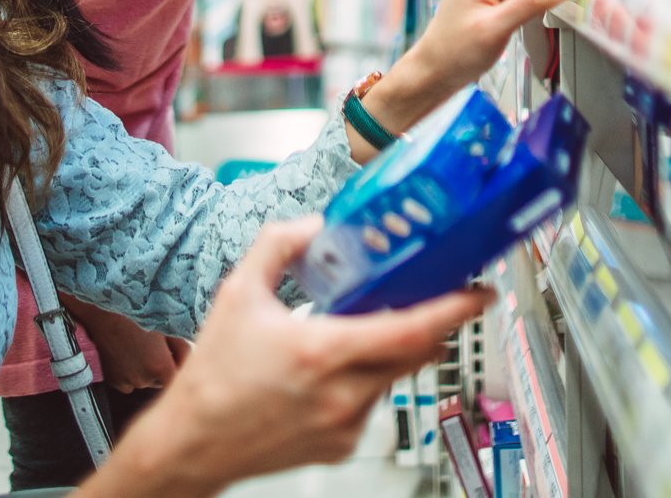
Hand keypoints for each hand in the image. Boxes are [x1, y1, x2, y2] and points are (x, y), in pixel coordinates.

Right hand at [70, 300, 180, 392]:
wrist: (101, 308)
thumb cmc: (135, 311)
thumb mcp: (166, 325)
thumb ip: (182, 348)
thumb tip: (189, 361)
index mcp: (160, 367)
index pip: (178, 377)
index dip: (180, 364)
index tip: (177, 352)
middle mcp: (142, 380)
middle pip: (161, 380)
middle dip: (163, 367)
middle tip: (158, 344)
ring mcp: (124, 382)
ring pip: (144, 380)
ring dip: (146, 370)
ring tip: (141, 346)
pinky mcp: (110, 380)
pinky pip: (127, 381)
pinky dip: (130, 371)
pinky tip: (128, 352)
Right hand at [99, 220, 489, 496]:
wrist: (192, 445)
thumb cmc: (212, 377)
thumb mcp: (237, 294)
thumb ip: (278, 247)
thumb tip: (312, 225)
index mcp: (322, 353)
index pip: (410, 331)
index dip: (453, 309)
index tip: (479, 291)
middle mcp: (341, 394)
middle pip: (416, 354)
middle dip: (434, 323)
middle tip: (443, 295)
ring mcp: (345, 425)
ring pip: (394, 378)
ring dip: (392, 350)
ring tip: (362, 329)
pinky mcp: (342, 445)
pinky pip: (372, 403)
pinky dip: (367, 379)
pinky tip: (334, 368)